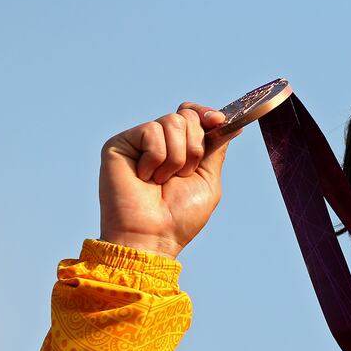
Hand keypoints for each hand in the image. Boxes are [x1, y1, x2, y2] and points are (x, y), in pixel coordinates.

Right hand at [98, 102, 241, 258]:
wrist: (152, 236)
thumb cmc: (178, 217)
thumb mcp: (207, 180)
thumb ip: (215, 149)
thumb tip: (230, 123)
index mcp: (179, 149)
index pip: (193, 114)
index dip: (207, 114)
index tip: (219, 121)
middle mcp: (158, 141)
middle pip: (187, 115)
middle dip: (195, 147)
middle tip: (182, 175)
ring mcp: (138, 141)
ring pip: (172, 121)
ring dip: (177, 158)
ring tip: (161, 180)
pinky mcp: (119, 143)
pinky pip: (151, 132)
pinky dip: (157, 159)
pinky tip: (144, 177)